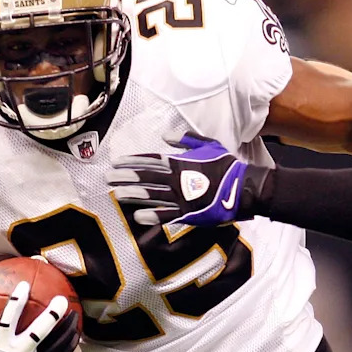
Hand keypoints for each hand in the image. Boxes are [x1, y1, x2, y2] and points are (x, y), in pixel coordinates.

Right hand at [0, 281, 79, 351]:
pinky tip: (76, 333)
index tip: (24, 285)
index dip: (15, 303)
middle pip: (39, 334)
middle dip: (51, 317)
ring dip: (67, 330)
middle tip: (62, 299)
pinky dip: (69, 344)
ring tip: (76, 313)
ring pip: (56, 347)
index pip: (7, 321)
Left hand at [107, 133, 266, 226]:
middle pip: (146, 177)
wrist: (243, 187)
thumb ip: (186, 140)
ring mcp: (182, 197)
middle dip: (126, 177)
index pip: (151, 160)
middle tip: (108, 177)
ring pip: (152, 195)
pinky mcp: (189, 213)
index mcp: (180, 162)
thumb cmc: (227, 165)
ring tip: (117, 194)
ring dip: (133, 195)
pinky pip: (167, 215)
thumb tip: (165, 136)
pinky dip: (152, 216)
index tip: (117, 162)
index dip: (132, 161)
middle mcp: (177, 179)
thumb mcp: (208, 144)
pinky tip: (137, 216)